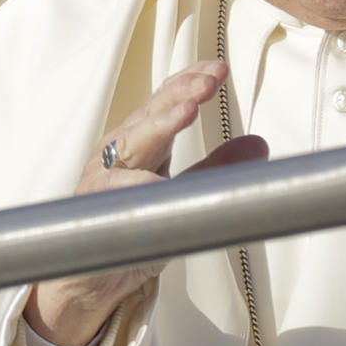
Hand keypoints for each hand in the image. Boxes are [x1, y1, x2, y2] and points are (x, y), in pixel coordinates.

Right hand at [24, 59, 267, 345]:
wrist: (86, 277)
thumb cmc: (133, 229)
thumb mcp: (181, 195)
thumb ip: (214, 169)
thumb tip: (258, 144)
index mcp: (141, 144)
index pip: (165, 101)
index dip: (190, 82)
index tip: (218, 68)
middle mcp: (119, 153)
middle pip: (149, 115)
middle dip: (179, 95)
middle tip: (208, 81)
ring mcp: (102, 179)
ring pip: (130, 145)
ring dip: (158, 126)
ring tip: (186, 111)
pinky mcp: (92, 210)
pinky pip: (115, 195)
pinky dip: (136, 186)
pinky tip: (156, 180)